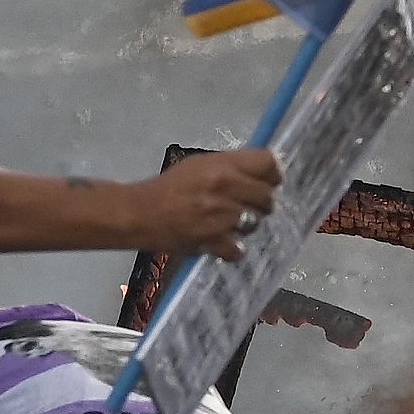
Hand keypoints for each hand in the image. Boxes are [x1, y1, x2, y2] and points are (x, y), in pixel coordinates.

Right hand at [139, 145, 281, 260]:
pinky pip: (239, 249)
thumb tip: (260, 173)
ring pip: (255, 223)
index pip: (268, 164)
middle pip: (267, 197)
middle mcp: (225, 187)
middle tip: (246, 206)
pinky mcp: (213, 241)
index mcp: (222, 165)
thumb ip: (230, 166)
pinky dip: (232, 249)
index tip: (268, 181)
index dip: (272, 174)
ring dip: (246, 225)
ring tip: (229, 223)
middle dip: (261, 203)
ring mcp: (220, 216)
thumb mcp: (199, 165)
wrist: (140, 214)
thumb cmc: (170, 187)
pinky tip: (221, 242)